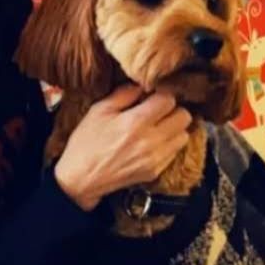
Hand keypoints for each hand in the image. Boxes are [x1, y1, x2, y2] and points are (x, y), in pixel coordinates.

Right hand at [53, 83, 193, 211]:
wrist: (81, 178)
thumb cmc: (86, 142)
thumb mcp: (99, 110)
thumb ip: (124, 94)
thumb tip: (141, 85)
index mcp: (135, 122)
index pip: (168, 100)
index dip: (162, 94)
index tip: (153, 95)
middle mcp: (150, 141)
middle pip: (184, 117)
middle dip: (173, 110)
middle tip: (159, 110)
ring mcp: (155, 159)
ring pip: (184, 136)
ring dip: (174, 128)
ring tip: (158, 127)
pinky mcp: (155, 172)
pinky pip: (174, 153)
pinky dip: (168, 144)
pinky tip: (152, 142)